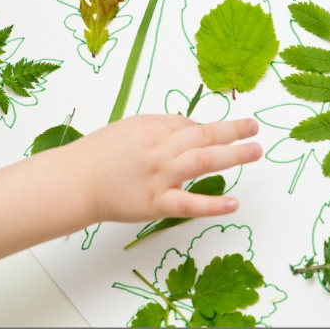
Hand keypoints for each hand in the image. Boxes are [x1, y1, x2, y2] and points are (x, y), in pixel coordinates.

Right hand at [62, 114, 261, 223]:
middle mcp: (159, 148)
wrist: (73, 182)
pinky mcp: (156, 204)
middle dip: (233, 131)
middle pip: (204, 136)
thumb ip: (158, 128)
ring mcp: (159, 176)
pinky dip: (212, 204)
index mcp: (151, 127)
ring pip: (203, 161)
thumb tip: (187, 128)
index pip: (189, 124)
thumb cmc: (97, 156)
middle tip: (255, 128)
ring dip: (234, 155)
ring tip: (256, 150)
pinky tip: (234, 203)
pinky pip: (188, 204)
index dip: (205, 129)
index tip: (214, 135)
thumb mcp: (127, 129)